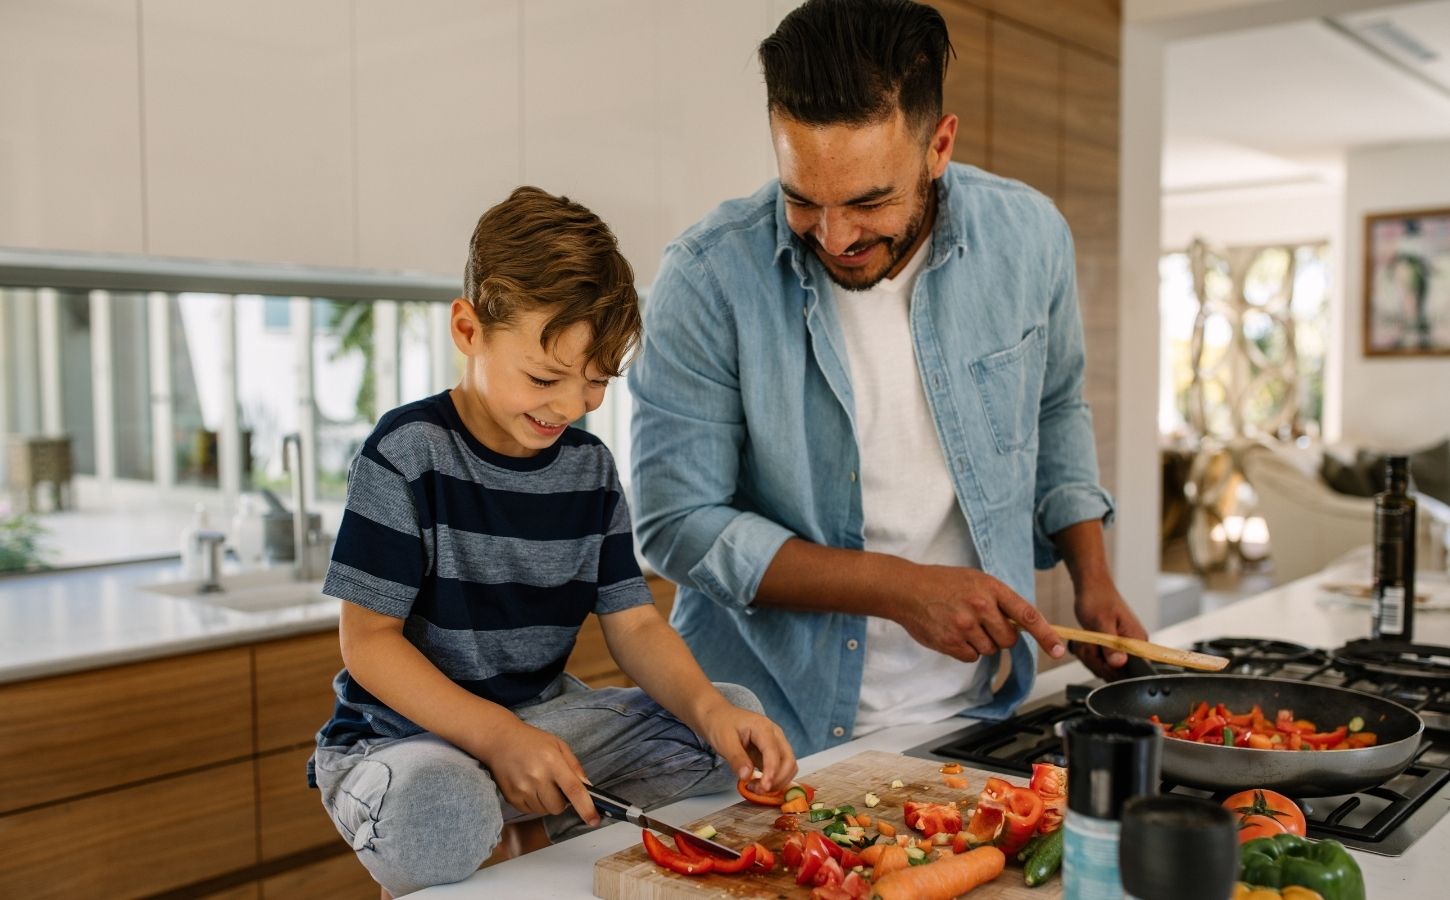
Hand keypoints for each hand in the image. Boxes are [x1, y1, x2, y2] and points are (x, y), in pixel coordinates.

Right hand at [473, 718, 599, 825]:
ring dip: (547, 802)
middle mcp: (536, 776)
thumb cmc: (532, 741)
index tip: (594, 820)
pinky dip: (534, 803)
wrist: (499, 740)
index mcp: (552, 761)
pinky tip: (529, 786)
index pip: (573, 790)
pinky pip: (530, 811)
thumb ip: (575, 767)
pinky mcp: (511, 797)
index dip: (586, 807)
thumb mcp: (558, 745)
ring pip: (544, 811)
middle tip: (555, 785)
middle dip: (562, 801)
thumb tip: (588, 787)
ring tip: (540, 782)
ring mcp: (522, 788)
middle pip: (558, 807)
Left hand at [694, 698, 797, 793]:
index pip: (774, 753)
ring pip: (788, 766)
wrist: (718, 716)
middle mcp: (775, 735)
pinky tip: (758, 784)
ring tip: (755, 788)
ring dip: (777, 781)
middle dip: (777, 780)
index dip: (771, 772)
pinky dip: (774, 780)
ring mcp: (775, 743)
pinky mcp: (772, 753)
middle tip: (758, 790)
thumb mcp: (724, 741)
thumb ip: (737, 758)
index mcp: (763, 727)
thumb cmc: (721, 724)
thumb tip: (747, 776)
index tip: (763, 788)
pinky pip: (781, 769)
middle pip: (788, 760)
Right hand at [892, 563, 1066, 663]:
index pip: (1027, 615)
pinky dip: (964, 650)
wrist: (906, 589)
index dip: (1047, 635)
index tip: (1060, 650)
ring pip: (990, 650)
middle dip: (1000, 636)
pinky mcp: (951, 642)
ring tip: (961, 624)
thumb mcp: (975, 580)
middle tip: (982, 623)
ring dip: (980, 642)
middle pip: (1009, 639)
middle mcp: (980, 606)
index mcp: (991, 588)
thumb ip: (999, 600)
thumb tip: (1021, 625)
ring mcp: (965, 626)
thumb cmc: (942, 583)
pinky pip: (971, 657)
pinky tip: (952, 633)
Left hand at [1072, 577, 1147, 680]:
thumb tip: (1120, 663)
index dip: (1111, 669)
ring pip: (1104, 668)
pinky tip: (1085, 642)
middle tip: (1087, 643)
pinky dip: (1089, 654)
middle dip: (1095, 661)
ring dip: (1089, 656)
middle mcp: (1134, 648)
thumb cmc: (1098, 599)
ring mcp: (1123, 649)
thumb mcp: (1101, 623)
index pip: (1132, 671)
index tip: (1097, 655)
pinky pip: (1100, 662)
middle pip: (1115, 673)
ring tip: (1085, 640)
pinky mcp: (1113, 649)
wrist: (1091, 587)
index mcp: (1138, 641)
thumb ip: (1111, 645)